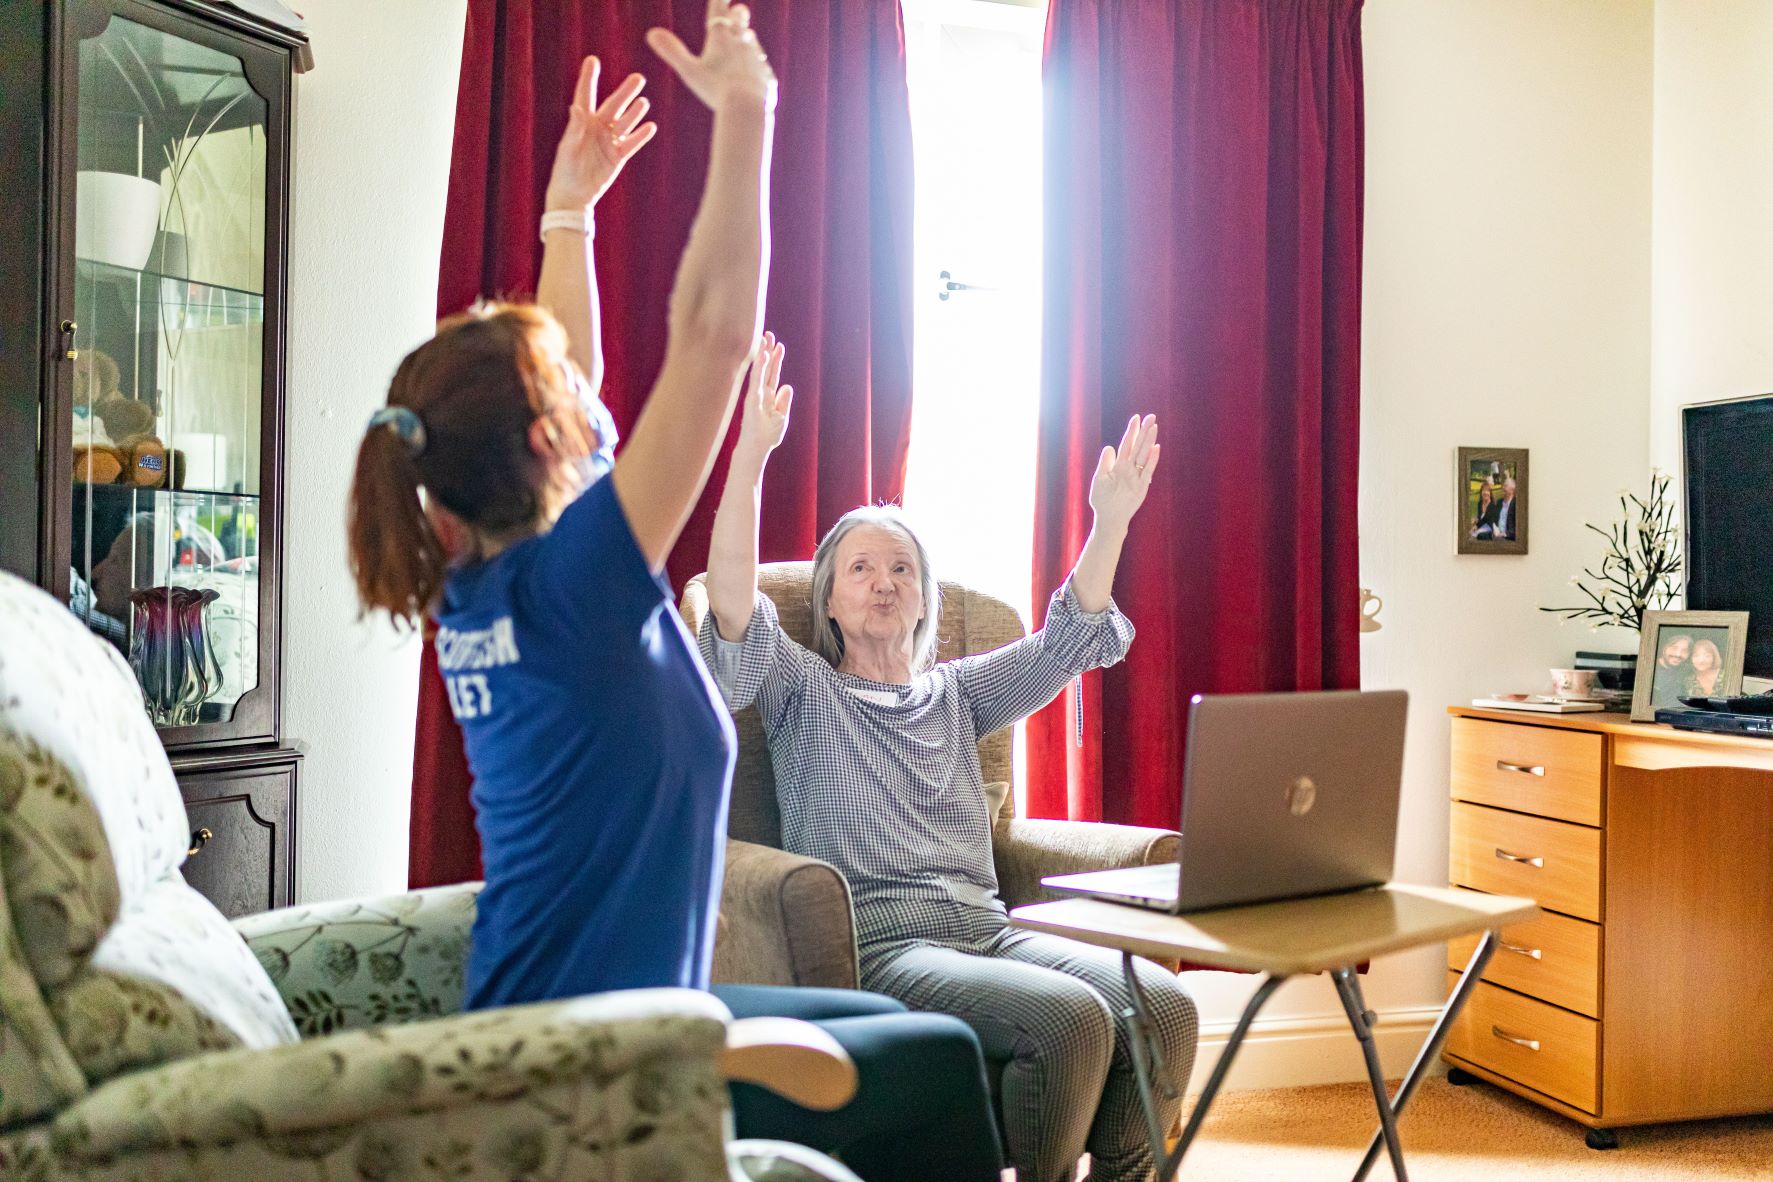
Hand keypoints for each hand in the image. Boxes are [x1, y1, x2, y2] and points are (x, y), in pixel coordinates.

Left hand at [544, 56, 657, 212]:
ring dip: (635, 112)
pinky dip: (641, 135)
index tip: (593, 60)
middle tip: (638, 78)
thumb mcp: (568, 149)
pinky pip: (632, 143)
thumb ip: (575, 128)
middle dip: (625, 92)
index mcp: (582, 123)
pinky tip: (650, 126)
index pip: (586, 95)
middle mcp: (597, 128)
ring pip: (625, 123)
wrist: (574, 196)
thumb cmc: (566, 172)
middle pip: (614, 106)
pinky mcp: (618, 156)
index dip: (589, 78)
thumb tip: (578, 108)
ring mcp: (609, 141)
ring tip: (643, 102)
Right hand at [646, 0, 776, 113]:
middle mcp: (742, 44)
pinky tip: (758, 69)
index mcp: (721, 39)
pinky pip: (763, 68)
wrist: (747, 106)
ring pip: (753, 43)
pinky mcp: (768, 78)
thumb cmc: (715, 88)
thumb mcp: (688, 71)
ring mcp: (757, 60)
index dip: (719, 2)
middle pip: (740, 22)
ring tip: (747, 36)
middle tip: (739, 9)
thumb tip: (651, 33)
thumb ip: (671, 51)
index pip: (718, 12)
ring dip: (748, 38)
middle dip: (738, 14)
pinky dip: (758, 66)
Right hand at [735, 331, 791, 460]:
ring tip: (764, 339)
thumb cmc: (766, 437)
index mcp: (769, 397)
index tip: (779, 345)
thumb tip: (787, 386)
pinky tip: (762, 356)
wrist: (755, 451)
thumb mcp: (782, 418)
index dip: (776, 360)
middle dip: (768, 351)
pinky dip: (759, 368)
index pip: (773, 374)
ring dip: (762, 355)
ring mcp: (755, 396)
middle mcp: (761, 393)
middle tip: (768, 333)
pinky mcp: (751, 400)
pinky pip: (756, 381)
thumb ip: (784, 402)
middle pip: (766, 369)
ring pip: (760, 371)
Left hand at [1088, 414, 1159, 531]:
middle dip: (1144, 431)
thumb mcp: (1100, 478)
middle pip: (1138, 446)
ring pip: (1144, 455)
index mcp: (1119, 465)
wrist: (1108, 518)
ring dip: (1149, 441)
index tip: (1136, 418)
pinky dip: (1152, 460)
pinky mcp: (1142, 487)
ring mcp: (1137, 476)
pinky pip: (1147, 471)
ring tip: (1154, 427)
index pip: (1127, 444)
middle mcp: (1130, 468)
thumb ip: (1105, 463)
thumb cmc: (1102, 499)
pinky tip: (1155, 447)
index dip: (1131, 431)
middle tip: (1151, 416)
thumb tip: (1109, 447)